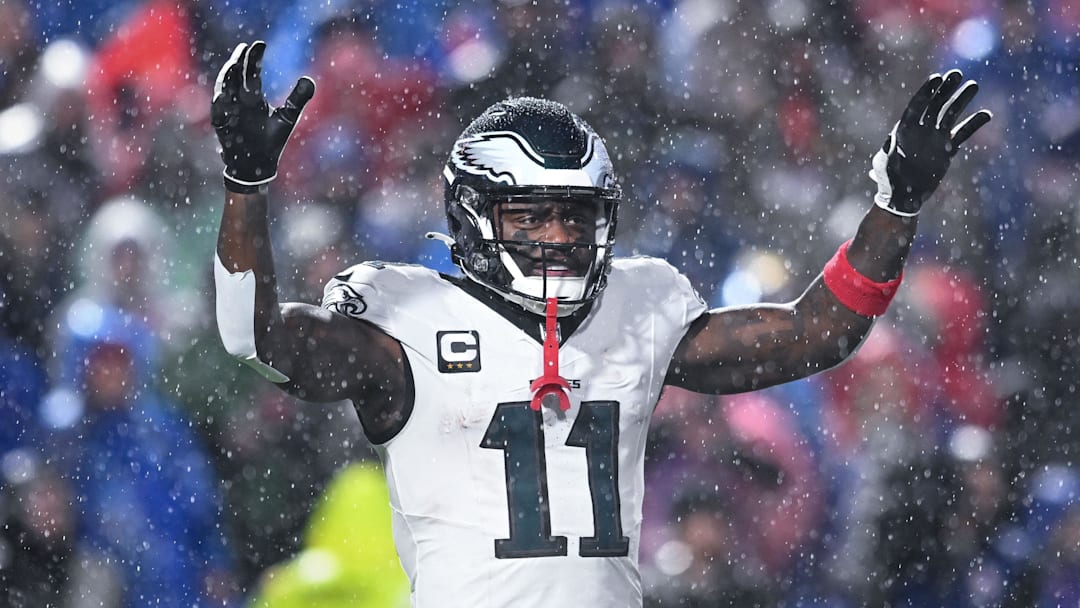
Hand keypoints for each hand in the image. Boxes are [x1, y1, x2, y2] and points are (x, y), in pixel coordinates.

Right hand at [211, 41, 314, 192]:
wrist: (257, 166)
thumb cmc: (270, 141)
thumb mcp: (287, 117)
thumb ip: (297, 98)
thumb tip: (309, 78)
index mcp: (253, 97)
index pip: (251, 73)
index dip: (254, 59)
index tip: (260, 44)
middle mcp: (238, 101)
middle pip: (236, 76)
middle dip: (239, 62)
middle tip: (245, 48)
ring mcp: (228, 112)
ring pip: (224, 89)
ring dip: (227, 77)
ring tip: (234, 64)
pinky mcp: (222, 126)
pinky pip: (218, 112)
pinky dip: (220, 102)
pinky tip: (223, 92)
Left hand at [870, 69, 991, 215]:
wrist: (902, 197)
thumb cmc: (888, 179)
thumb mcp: (884, 163)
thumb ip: (889, 149)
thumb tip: (892, 140)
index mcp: (904, 129)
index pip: (917, 105)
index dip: (926, 92)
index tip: (937, 78)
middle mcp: (921, 130)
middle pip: (935, 105)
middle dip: (945, 90)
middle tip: (957, 74)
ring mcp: (935, 138)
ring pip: (950, 115)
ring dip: (961, 101)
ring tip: (973, 85)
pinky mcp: (947, 149)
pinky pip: (962, 134)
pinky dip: (973, 125)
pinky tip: (986, 115)